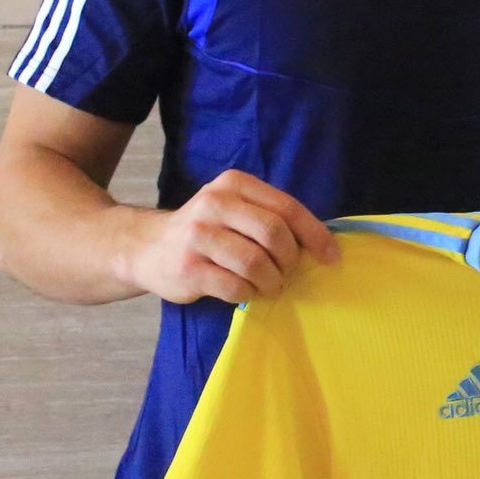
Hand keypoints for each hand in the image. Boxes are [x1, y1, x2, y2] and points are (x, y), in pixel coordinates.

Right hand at [119, 169, 337, 303]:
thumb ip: (272, 217)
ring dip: (272, 281)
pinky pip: (235, 286)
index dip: (314, 235)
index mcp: (234, 184)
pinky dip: (249, 294)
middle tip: (287, 273)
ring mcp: (198, 236)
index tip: (331, 258)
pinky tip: (246, 291)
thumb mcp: (237, 210)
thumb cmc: (208, 230)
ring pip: (256, 263)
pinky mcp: (188, 268)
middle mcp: (214, 204)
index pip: (287, 208)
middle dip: (290, 260)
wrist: (149, 248)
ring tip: (269, 285)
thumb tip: (322, 244)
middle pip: (273, 234)